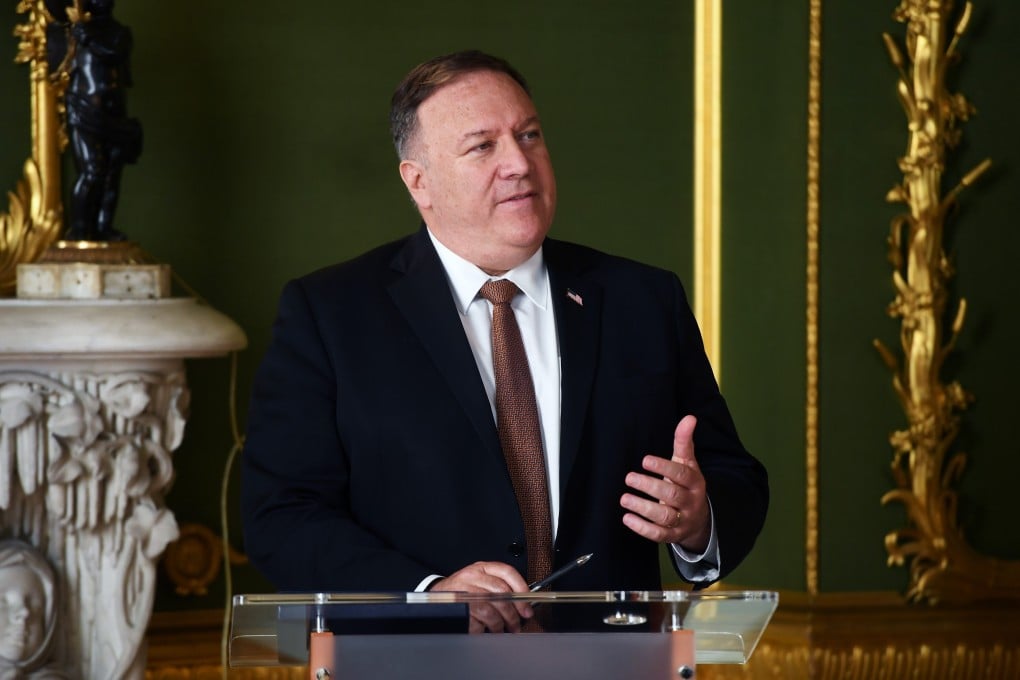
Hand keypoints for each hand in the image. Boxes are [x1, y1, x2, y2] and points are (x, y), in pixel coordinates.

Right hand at [429, 561, 533, 632]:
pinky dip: (483, 630)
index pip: (507, 572)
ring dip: (499, 625)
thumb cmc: (463, 590)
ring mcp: (463, 592)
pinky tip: (484, 630)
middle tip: (517, 624)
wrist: (436, 596)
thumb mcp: (480, 580)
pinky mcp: (456, 608)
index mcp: (481, 567)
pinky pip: (476, 622)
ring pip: (490, 610)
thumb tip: (524, 603)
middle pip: (501, 594)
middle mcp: (472, 577)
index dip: (521, 589)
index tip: (527, 606)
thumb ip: (500, 587)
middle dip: (513, 614)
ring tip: (500, 630)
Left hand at [620, 415, 710, 552]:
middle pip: (672, 494)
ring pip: (665, 516)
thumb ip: (684, 441)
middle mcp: (691, 501)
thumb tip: (689, 417)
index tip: (645, 460)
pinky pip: (659, 535)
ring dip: (643, 508)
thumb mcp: (687, 463)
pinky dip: (643, 528)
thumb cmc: (687, 484)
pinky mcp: (674, 535)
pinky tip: (627, 518)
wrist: (700, 518)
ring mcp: (683, 520)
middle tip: (629, 477)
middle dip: (649, 486)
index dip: (664, 467)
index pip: (682, 473)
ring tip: (624, 499)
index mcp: (695, 481)